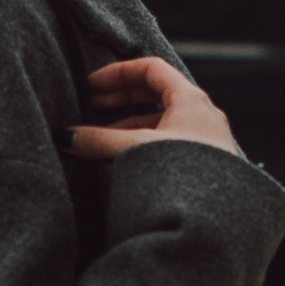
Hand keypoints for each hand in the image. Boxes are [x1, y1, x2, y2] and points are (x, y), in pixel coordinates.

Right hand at [70, 55, 241, 159]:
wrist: (217, 216)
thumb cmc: (186, 174)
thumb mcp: (136, 149)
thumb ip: (100, 140)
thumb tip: (67, 136)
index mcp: (190, 99)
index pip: (151, 68)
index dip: (118, 73)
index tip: (92, 85)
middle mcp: (201, 115)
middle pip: (155, 93)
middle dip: (120, 100)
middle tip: (93, 108)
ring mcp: (204, 139)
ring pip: (160, 122)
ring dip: (127, 128)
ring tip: (101, 143)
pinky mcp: (202, 164)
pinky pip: (167, 144)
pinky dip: (141, 146)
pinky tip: (121, 165)